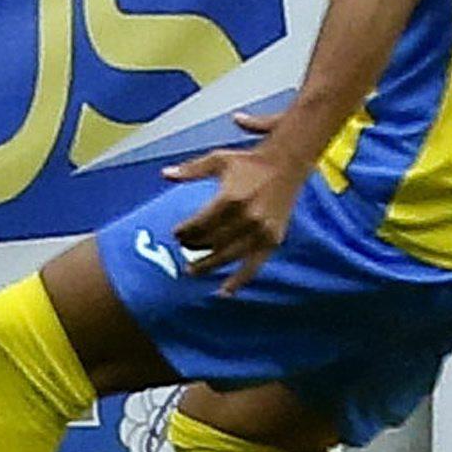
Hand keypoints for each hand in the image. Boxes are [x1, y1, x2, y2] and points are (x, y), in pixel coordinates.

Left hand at [161, 138, 303, 292]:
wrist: (287, 164)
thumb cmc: (249, 162)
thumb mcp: (218, 160)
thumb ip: (191, 170)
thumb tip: (164, 174)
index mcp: (230, 198)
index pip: (200, 224)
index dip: (185, 231)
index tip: (177, 233)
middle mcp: (246, 217)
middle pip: (212, 241)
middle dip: (194, 247)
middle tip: (183, 249)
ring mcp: (260, 231)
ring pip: (228, 256)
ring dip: (208, 266)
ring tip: (192, 271)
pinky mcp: (272, 240)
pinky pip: (253, 266)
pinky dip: (239, 281)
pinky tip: (224, 292)